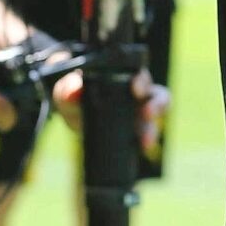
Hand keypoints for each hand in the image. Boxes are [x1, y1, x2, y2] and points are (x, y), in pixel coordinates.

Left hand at [46, 69, 165, 159]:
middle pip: (157, 97)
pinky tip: (141, 149)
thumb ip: (69, 89)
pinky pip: (146, 137)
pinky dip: (146, 142)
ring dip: (153, 129)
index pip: (140, 76)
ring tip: (145, 141)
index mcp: (125, 77)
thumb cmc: (74, 94)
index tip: (135, 88)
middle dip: (156, 106)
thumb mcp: (67, 90)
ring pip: (155, 120)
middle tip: (146, 113)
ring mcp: (139, 114)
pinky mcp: (136, 132)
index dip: (142, 81)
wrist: (73, 113)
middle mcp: (138, 95)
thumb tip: (74, 92)